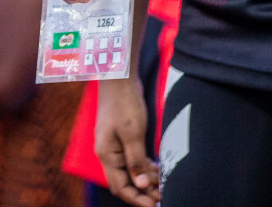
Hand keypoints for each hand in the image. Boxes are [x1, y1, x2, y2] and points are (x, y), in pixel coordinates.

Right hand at [95, 77, 160, 205]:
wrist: (119, 78)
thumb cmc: (124, 103)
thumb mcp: (133, 133)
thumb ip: (136, 161)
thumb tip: (141, 186)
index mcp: (107, 155)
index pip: (120, 187)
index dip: (137, 200)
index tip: (154, 206)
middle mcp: (109, 154)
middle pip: (125, 182)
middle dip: (143, 193)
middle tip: (163, 199)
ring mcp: (115, 146)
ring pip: (130, 172)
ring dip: (146, 181)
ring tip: (164, 187)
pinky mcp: (122, 138)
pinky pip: (133, 160)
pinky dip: (145, 168)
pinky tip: (158, 170)